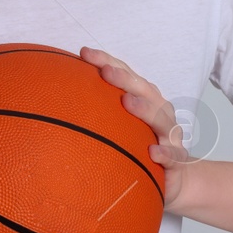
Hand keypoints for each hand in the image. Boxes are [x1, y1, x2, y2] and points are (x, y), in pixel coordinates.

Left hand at [80, 46, 189, 212]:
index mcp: (145, 99)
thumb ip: (98, 110)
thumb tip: (55, 96)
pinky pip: (173, 156)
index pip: (126, 74)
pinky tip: (152, 152)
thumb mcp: (121, 126)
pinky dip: (165, 153)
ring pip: (162, 119)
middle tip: (105, 72)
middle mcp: (160, 112)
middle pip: (145, 90)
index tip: (84, 53)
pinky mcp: (176, 161)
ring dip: (145, 109)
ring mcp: (170, 136)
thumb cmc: (142, 145)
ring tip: (128, 102)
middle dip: (125, 79)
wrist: (175, 179)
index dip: (106, 61)